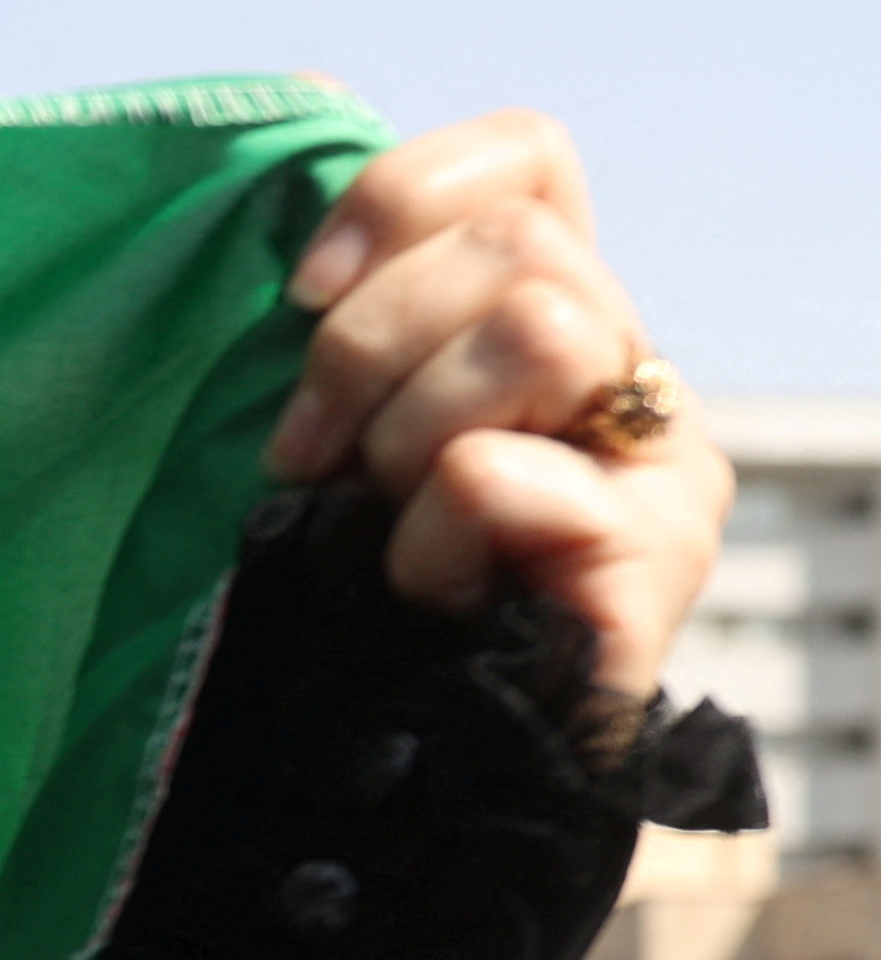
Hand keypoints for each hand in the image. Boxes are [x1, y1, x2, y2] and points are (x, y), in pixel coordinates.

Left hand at [263, 112, 727, 703]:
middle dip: (364, 349)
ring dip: (406, 433)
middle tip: (308, 463)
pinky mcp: (654, 552)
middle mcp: (630, 373)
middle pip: (516, 246)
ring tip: (378, 527)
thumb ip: (349, 344)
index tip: (298, 293)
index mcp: (555, 323)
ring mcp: (661, 463)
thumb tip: (302, 261)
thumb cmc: (342, 619)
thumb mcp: (331, 452)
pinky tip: (422, 601)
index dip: (405, 197)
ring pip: (538, 326)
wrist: (407, 797)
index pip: (529, 162)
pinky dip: (418, 538)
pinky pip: (496, 472)